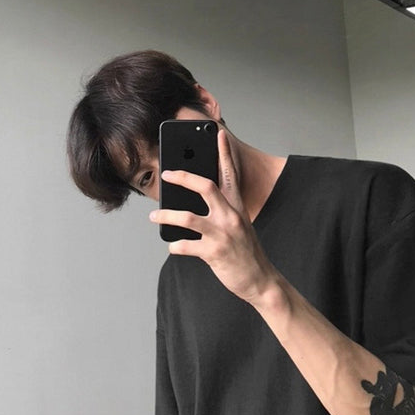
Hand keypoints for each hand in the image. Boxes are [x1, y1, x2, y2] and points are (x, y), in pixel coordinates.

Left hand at [149, 129, 276, 302]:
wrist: (260, 280)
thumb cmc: (246, 251)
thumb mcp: (240, 225)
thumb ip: (223, 211)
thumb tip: (194, 202)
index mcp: (237, 207)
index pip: (230, 175)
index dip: (224, 154)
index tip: (218, 135)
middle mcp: (231, 217)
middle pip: (205, 187)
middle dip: (183, 177)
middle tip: (166, 174)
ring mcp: (223, 234)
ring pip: (188, 217)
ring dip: (166, 215)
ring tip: (153, 215)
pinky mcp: (214, 253)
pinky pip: (186, 245)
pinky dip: (175, 245)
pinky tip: (173, 245)